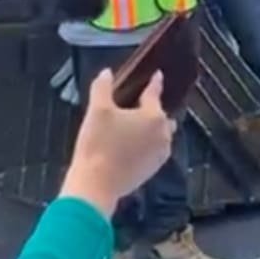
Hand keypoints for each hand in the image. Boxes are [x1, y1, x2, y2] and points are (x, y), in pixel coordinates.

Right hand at [60, 70, 175, 215]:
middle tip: (135, 104)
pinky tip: (132, 144)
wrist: (96, 186)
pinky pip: (154, 150)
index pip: (155, 93)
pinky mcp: (153, 169)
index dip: (154, 82)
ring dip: (150, 128)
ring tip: (133, 125)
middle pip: (160, 115)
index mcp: (153, 116)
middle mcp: (163, 134)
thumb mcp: (96, 111)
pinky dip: (146, 144)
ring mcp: (160, 153)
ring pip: (159, 134)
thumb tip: (107, 72)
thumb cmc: (98, 145)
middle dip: (151, 109)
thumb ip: (102, 87)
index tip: (157, 74)